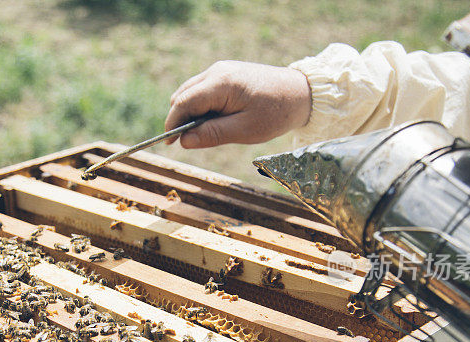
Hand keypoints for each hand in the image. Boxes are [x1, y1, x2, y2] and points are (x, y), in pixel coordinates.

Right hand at [164, 60, 310, 148]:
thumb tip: (184, 141)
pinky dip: (200, 105)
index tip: (169, 143)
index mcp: (221, 84)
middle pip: (183, 95)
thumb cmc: (275, 113)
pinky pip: (202, 89)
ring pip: (190, 91)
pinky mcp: (226, 73)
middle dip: (179, 118)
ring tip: (204, 132)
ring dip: (190, 112)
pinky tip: (213, 120)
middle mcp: (217, 72)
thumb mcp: (244, 130)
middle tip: (187, 141)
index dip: (173, 123)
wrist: (300, 93)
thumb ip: (212, 134)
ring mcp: (221, 70)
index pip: (184, 102)